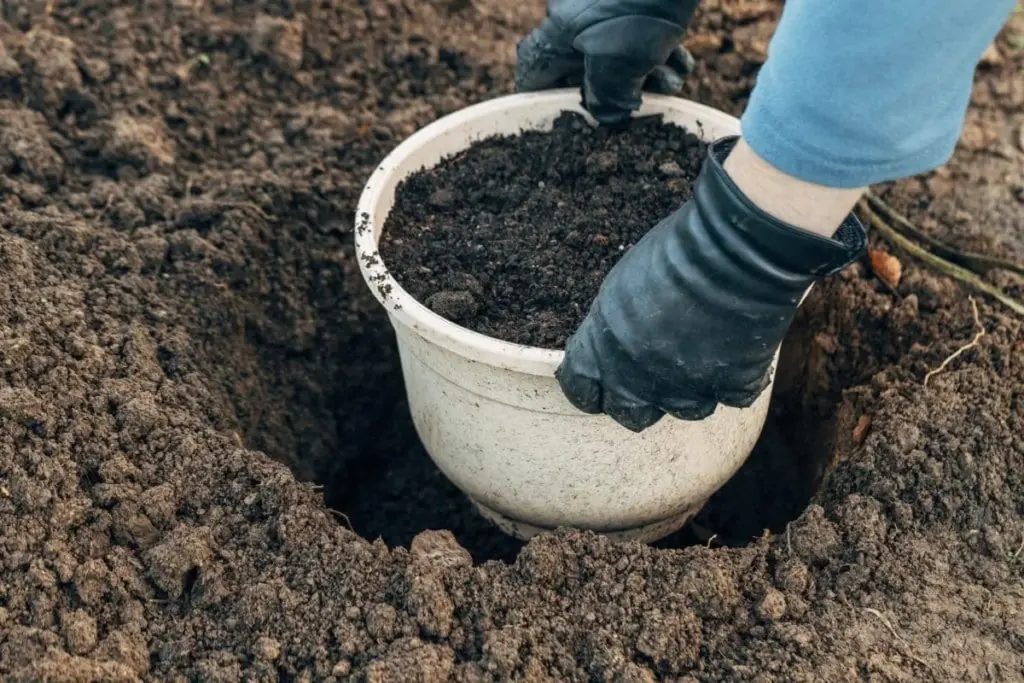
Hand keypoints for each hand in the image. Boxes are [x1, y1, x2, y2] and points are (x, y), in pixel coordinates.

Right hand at [515, 0, 699, 125]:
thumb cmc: (637, 4)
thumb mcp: (616, 62)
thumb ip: (605, 99)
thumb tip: (609, 116)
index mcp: (558, 34)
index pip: (533, 76)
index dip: (546, 104)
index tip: (572, 122)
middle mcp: (578, 23)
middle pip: (587, 75)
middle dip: (616, 94)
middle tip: (638, 99)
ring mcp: (612, 13)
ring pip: (623, 62)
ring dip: (649, 78)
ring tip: (667, 75)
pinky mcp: (644, 8)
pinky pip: (649, 42)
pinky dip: (665, 57)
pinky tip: (678, 56)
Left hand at [556, 137, 867, 431]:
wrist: (736, 249)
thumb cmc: (678, 251)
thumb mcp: (623, 284)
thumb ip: (614, 324)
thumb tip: (618, 340)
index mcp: (604, 345)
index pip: (581, 388)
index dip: (592, 389)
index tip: (601, 385)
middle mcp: (637, 376)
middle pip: (629, 413)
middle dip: (640, 399)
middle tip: (655, 378)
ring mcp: (685, 387)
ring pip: (685, 410)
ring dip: (692, 389)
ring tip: (705, 354)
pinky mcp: (731, 386)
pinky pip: (732, 397)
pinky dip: (738, 378)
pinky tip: (741, 352)